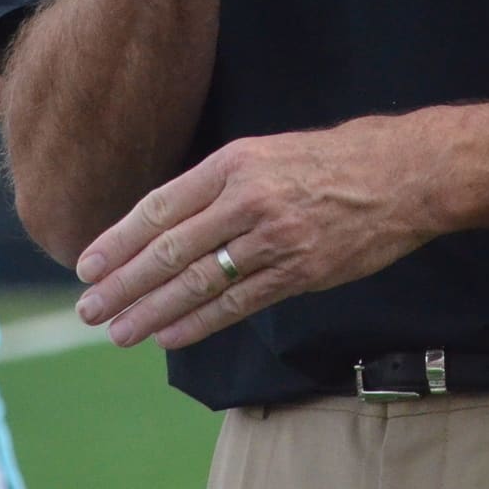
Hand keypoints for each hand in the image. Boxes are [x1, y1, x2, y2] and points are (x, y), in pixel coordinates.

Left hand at [70, 116, 435, 349]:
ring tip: (119, 332)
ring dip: (153, 311)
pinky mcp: (299, 271)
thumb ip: (217, 186)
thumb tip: (163, 225)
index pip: (161, 206)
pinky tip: (169, 336)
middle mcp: (248, 199)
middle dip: (124, 283)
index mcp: (234, 162)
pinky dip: (199, 322)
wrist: (401, 174)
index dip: (120, 239)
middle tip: (88, 308)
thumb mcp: (266, 152)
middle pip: (171, 249)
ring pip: (200, 281)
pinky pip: (239, 303)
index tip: (87, 264)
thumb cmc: (330, 161)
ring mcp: (275, 238)